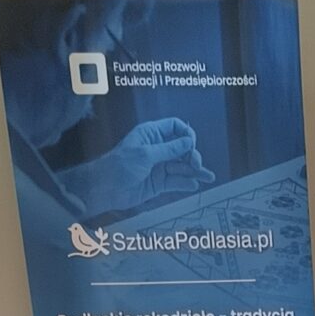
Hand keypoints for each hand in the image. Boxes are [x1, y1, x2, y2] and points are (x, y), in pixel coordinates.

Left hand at [78, 120, 214, 212]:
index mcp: (152, 134)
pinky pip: (176, 182)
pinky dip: (185, 183)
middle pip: (182, 148)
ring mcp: (159, 166)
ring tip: (208, 177)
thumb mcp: (146, 154)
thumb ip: (169, 149)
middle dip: (192, 156)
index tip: (192, 145)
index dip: (186, 134)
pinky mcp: (159, 183)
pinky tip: (194, 185)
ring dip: (195, 171)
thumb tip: (188, 141)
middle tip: (198, 165)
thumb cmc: (119, 166)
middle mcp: (157, 148)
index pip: (175, 127)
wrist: (106, 188)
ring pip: (181, 167)